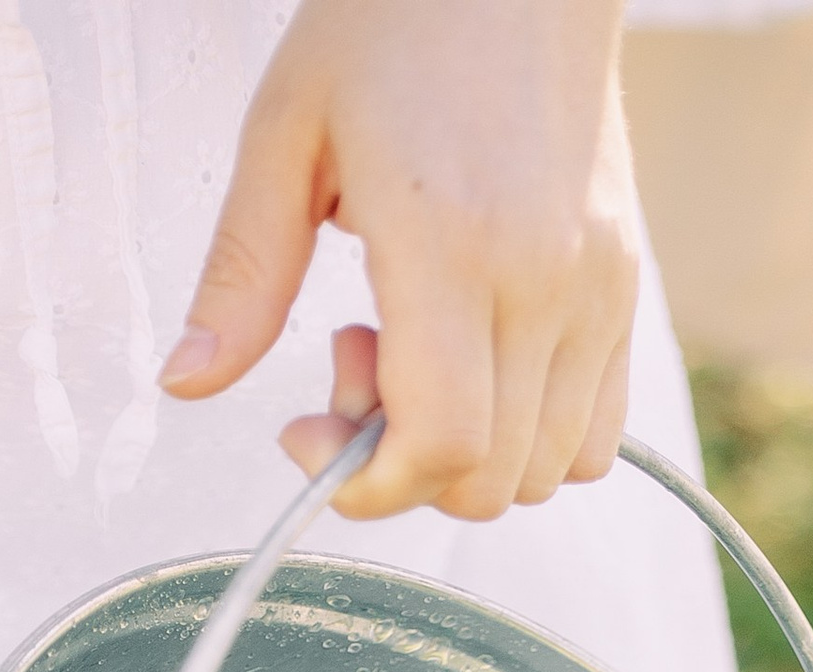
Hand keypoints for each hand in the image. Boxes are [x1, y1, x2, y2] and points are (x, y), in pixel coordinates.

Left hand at [159, 0, 637, 519]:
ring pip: (547, 471)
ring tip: (420, 344)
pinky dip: (531, 436)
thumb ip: (241, 275)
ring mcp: (597, 294)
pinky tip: (479, 358)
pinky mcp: (625, 293)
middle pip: (492, 479)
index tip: (312, 437)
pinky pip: (595, 433)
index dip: (374, 485)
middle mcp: (542, 282)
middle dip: (407, 466)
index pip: (445, 444)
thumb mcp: (286, 135)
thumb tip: (187, 385)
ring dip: (470, 450)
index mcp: (449, 242)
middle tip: (356, 360)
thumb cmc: (396, 25)